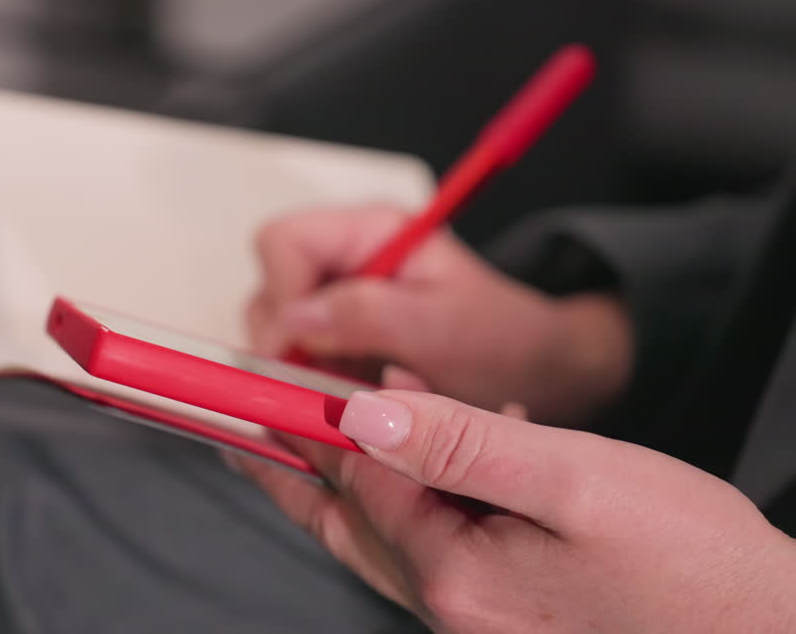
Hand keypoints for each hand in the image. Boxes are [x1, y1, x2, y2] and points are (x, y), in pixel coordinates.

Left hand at [231, 389, 795, 632]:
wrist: (768, 631)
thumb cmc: (692, 563)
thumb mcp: (574, 480)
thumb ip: (461, 443)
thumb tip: (366, 414)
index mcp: (458, 573)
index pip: (357, 479)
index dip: (311, 420)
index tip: (260, 382)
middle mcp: (452, 605)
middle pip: (349, 518)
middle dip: (297, 464)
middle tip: (246, 423)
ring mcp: (475, 615)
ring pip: (382, 534)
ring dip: (351, 478)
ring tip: (320, 432)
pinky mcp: (501, 610)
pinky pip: (431, 546)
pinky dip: (415, 496)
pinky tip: (435, 453)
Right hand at [247, 205, 631, 424]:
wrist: (535, 372)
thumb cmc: (502, 340)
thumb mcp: (441, 327)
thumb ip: (367, 314)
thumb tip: (293, 321)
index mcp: (370, 230)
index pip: (283, 243)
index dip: (283, 298)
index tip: (298, 352)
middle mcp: (344, 254)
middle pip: (269, 282)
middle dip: (283, 338)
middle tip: (317, 382)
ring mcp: (336, 294)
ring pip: (273, 321)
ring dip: (295, 363)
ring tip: (339, 392)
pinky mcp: (335, 333)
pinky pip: (293, 351)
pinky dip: (305, 379)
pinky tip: (339, 398)